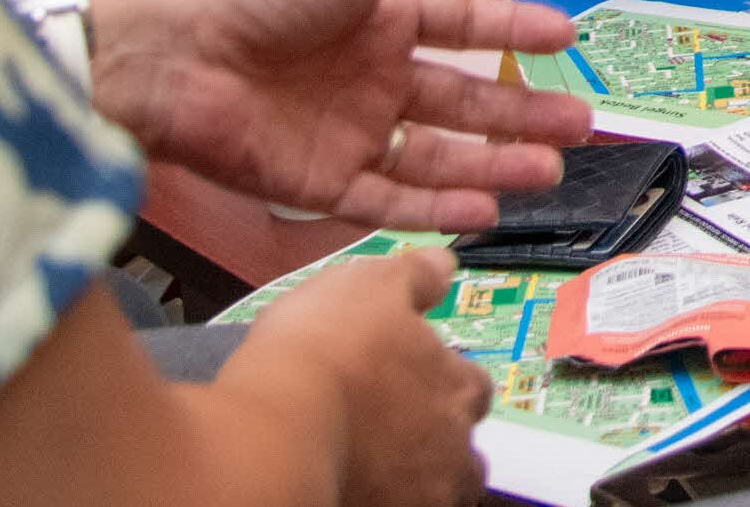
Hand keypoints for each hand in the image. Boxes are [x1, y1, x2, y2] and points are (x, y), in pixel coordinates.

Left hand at [82, 0, 593, 228]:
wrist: (166, 56)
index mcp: (378, 15)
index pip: (463, 25)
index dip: (514, 31)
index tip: (567, 39)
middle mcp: (371, 75)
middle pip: (463, 99)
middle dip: (521, 112)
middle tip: (577, 124)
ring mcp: (349, 132)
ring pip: (438, 156)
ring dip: (493, 165)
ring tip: (546, 172)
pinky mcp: (319, 184)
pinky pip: (390, 199)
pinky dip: (438, 206)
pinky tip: (484, 208)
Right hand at [215, 248, 493, 506]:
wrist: (275, 431)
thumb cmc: (323, 352)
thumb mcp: (368, 285)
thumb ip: (415, 276)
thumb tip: (443, 265)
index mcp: (457, 387)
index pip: (474, 387)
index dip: (444, 380)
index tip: (412, 376)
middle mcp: (452, 448)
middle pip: (462, 453)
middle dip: (435, 442)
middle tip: (389, 430)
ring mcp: (420, 497)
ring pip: (435, 494)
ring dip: (413, 481)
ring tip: (370, 467)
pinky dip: (377, 501)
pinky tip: (349, 486)